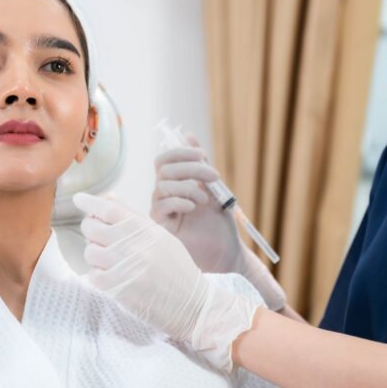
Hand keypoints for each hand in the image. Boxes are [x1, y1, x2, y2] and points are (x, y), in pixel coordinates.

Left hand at [73, 192, 257, 373]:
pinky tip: (114, 278)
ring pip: (90, 252)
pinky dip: (99, 276)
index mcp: (146, 230)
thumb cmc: (177, 268)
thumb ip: (134, 217)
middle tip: (99, 236)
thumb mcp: (161, 237)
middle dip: (91, 229)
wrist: (192, 304)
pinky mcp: (118, 290)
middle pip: (93, 228)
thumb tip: (108, 198)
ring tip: (111, 261)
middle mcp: (134, 245)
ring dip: (95, 256)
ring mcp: (125, 268)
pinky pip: (93, 276)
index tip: (78, 198)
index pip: (110, 210)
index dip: (90, 202)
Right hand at [151, 139, 286, 310]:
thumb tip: (187, 135)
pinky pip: (160, 206)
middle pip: (163, 169)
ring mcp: (160, 212)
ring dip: (187, 187)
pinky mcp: (160, 228)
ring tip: (204, 199)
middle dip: (190, 168)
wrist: (226, 252)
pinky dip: (179, 201)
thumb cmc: (219, 223)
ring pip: (162, 186)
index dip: (180, 152)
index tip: (203, 156)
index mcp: (175, 184)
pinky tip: (193, 207)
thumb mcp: (214, 188)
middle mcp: (163, 196)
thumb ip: (200, 164)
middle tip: (213, 176)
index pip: (164, 160)